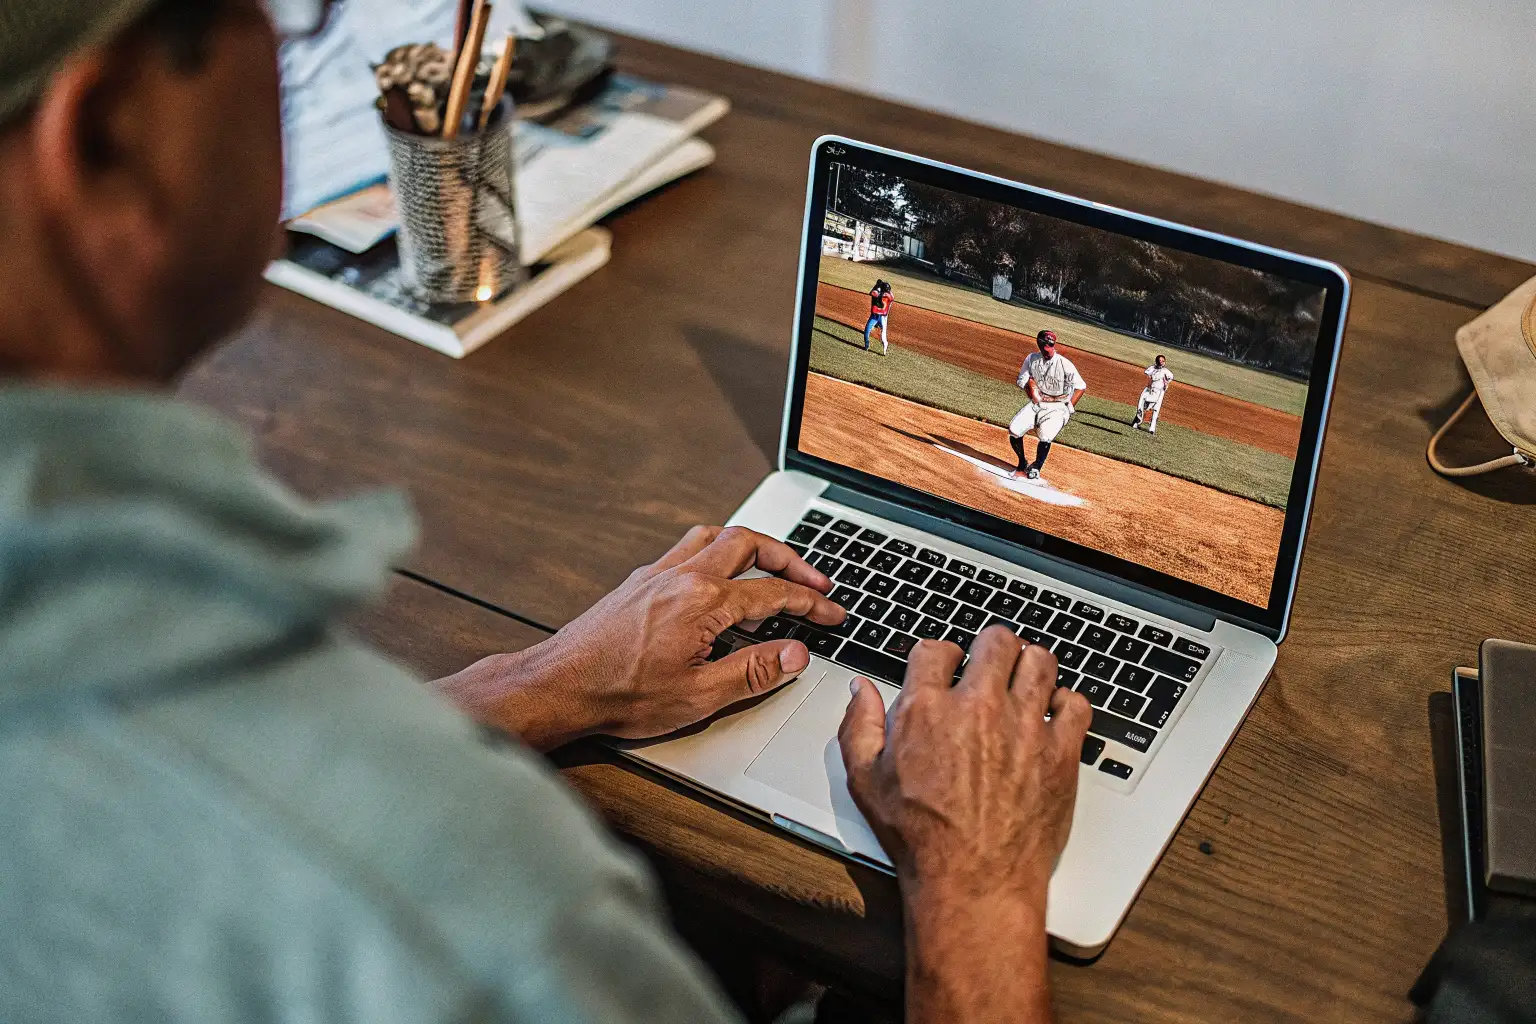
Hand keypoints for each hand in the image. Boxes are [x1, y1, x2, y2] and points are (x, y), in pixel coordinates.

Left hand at [435, 525, 845, 750]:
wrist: (560, 685)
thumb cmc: (619, 694)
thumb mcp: (699, 695)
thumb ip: (753, 672)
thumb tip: (793, 655)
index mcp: (703, 602)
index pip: (773, 595)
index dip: (810, 604)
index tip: (831, 613)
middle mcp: (681, 576)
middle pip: (749, 544)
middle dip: (788, 560)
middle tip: (812, 582)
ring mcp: (657, 574)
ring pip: (714, 537)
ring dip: (750, 547)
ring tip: (771, 569)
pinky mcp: (639, 582)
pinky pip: (687, 549)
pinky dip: (715, 555)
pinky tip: (717, 581)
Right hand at [838, 628, 1090, 1021]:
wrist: (974, 882)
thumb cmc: (922, 839)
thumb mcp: (866, 781)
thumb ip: (859, 726)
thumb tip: (860, 691)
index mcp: (928, 709)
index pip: (936, 648)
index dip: (939, 654)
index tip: (944, 667)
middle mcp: (978, 707)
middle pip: (995, 641)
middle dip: (989, 648)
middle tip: (989, 663)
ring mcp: (1024, 726)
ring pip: (1040, 661)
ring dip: (1029, 665)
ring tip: (1023, 680)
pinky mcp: (1060, 751)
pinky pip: (1076, 703)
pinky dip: (1066, 703)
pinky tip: (1052, 715)